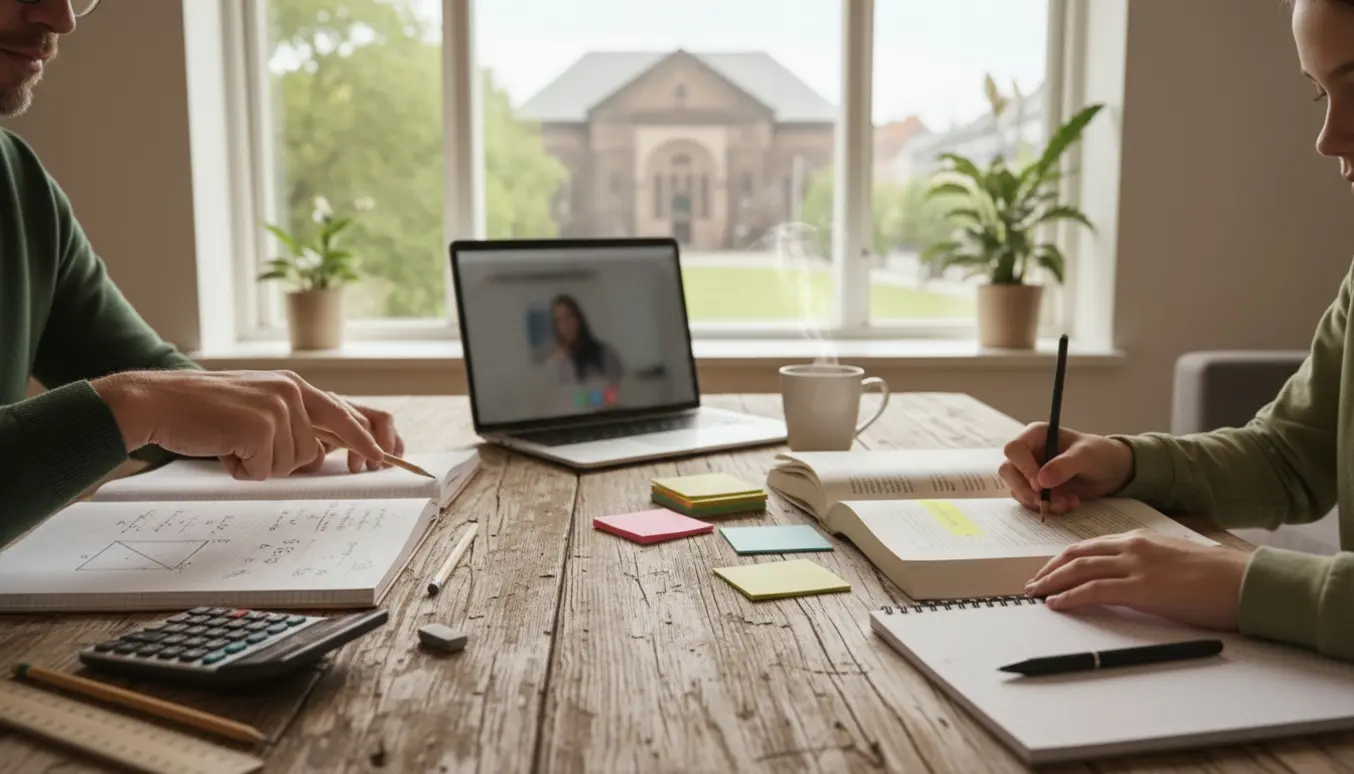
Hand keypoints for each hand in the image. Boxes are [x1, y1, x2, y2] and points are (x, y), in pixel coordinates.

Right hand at [93, 370, 384, 480]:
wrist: (159, 402)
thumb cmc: (205, 411)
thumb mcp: (257, 407)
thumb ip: (292, 423)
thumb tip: (320, 454)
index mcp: (294, 386)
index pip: (342, 413)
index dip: (364, 438)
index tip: (383, 457)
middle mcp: (291, 392)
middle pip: (315, 450)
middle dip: (288, 461)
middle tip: (260, 452)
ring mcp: (278, 408)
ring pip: (291, 464)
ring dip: (260, 464)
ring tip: (232, 443)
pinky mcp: (260, 427)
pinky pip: (265, 470)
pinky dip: (243, 468)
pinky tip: (224, 448)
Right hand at [999, 422, 1135, 514]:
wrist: (1111, 471)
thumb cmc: (1099, 454)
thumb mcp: (1086, 456)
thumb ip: (1065, 465)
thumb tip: (1041, 481)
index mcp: (1036, 435)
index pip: (1014, 449)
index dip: (1023, 467)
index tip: (1040, 484)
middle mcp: (1028, 452)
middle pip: (1007, 470)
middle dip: (1026, 490)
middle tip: (1046, 502)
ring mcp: (1029, 471)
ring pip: (1016, 489)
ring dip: (1038, 502)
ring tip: (1067, 504)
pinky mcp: (1035, 489)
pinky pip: (1028, 501)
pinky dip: (1046, 507)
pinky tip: (1069, 504)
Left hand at [1024, 530, 1251, 630]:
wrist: (1243, 580)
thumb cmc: (1217, 577)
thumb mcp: (1174, 562)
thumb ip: (1148, 564)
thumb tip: (1129, 582)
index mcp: (1140, 539)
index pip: (1091, 546)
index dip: (1065, 559)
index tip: (1049, 570)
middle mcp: (1133, 546)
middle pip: (1077, 554)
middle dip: (1050, 569)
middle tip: (1032, 583)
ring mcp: (1136, 566)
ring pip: (1079, 570)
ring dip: (1052, 582)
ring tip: (1035, 594)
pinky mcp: (1141, 588)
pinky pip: (1094, 590)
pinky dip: (1069, 597)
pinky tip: (1055, 605)